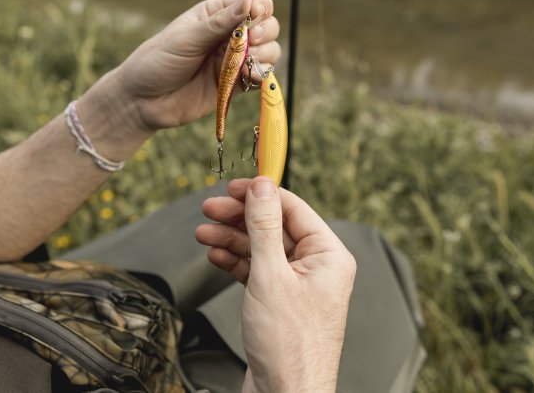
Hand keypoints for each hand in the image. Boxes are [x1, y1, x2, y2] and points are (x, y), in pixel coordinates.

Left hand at [75, 0, 278, 163]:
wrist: (143, 101)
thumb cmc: (157, 62)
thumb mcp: (186, 38)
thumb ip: (220, 23)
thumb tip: (249, 1)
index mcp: (216, 14)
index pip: (253, 2)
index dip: (259, 7)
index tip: (253, 17)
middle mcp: (229, 34)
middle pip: (267, 25)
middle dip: (265, 32)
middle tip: (251, 42)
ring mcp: (234, 60)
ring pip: (269, 51)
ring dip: (266, 54)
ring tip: (248, 62)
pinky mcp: (235, 84)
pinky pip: (260, 76)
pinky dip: (262, 75)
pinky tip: (250, 77)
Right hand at [197, 177, 356, 392]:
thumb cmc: (289, 347)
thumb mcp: (271, 277)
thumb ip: (264, 228)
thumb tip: (262, 187)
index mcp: (329, 256)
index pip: (293, 209)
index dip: (261, 194)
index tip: (232, 187)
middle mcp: (317, 268)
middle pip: (274, 227)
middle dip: (240, 218)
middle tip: (209, 209)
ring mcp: (298, 286)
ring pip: (262, 249)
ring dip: (233, 239)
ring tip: (204, 233)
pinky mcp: (281, 303)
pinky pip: (258, 271)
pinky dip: (236, 262)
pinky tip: (216, 255)